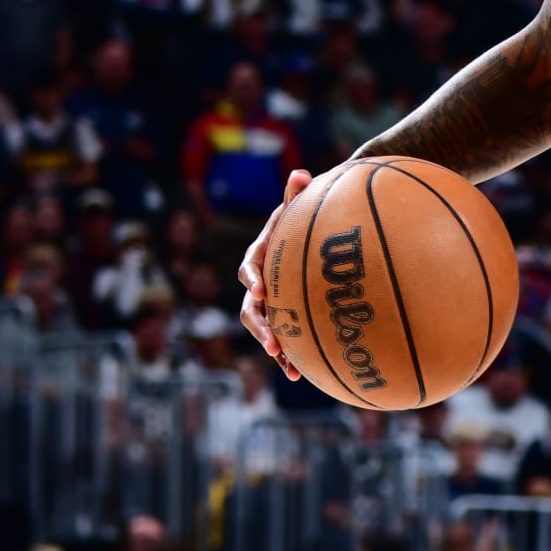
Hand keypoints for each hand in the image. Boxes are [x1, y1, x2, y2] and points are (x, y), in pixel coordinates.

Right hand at [237, 165, 314, 376]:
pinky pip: (283, 340)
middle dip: (260, 327)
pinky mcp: (282, 318)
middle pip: (251, 309)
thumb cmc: (298, 220)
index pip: (249, 268)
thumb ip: (296, 194)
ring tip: (288, 366)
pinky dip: (289, 358)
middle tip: (272, 343)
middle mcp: (258, 284)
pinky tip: (301, 376)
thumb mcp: (296, 207)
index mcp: (258, 257)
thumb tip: (301, 174)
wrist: (301, 238)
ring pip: (264, 329)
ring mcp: (269, 304)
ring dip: (274, 348)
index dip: (253, 279)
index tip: (261, 290)